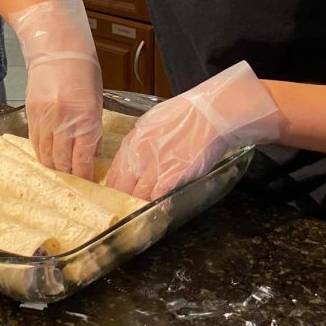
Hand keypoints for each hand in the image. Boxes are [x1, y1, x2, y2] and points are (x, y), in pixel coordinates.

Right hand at [15, 0, 102, 178]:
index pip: (82, 159)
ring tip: (59, 171)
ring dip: (53, 166)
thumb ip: (91, 129)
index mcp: (86, 118)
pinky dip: (41, 152)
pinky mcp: (31, 113)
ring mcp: (45, 118)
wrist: (58, 49)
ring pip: (45, 154)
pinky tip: (47, 156)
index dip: (84, 174)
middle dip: (68, 174)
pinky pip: (34, 141)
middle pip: (62, 161)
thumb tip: (88, 154)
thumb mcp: (96, 102)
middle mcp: (64, 121)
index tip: (87, 181)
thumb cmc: (83, 72)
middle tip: (73, 179)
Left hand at [106, 61, 280, 199]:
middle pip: (124, 184)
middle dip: (124, 197)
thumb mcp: (154, 121)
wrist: (210, 114)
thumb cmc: (187, 114)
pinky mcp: (172, 176)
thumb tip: (139, 153)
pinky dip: (158, 204)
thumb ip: (143, 140)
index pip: (116, 168)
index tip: (115, 191)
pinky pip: (158, 197)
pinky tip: (159, 209)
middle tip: (125, 206)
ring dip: (140, 203)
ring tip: (141, 211)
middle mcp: (140, 154)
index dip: (115, 183)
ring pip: (139, 194)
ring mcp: (155, 167)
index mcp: (134, 139)